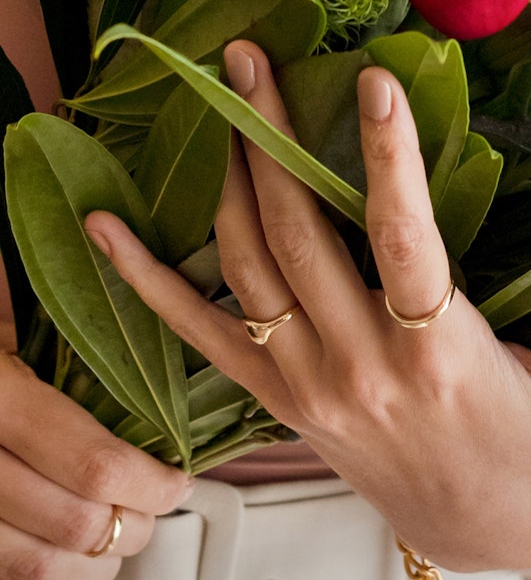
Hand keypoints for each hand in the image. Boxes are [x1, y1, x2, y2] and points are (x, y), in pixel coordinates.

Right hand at [0, 353, 189, 578]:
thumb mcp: (11, 312)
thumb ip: (69, 345)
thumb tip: (155, 386)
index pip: (93, 466)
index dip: (150, 484)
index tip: (177, 481)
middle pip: (74, 525)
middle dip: (133, 525)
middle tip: (156, 504)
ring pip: (37, 569)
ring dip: (94, 564)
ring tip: (118, 533)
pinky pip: (2, 572)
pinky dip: (47, 572)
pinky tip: (69, 552)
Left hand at [85, 39, 530, 572]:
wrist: (470, 527)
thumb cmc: (529, 449)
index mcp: (440, 352)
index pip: (406, 240)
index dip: (389, 160)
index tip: (373, 83)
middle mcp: (359, 362)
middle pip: (301, 235)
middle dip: (273, 138)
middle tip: (251, 60)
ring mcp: (304, 380)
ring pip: (247, 266)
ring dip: (226, 179)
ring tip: (218, 99)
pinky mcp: (273, 395)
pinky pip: (197, 332)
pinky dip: (144, 279)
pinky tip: (106, 227)